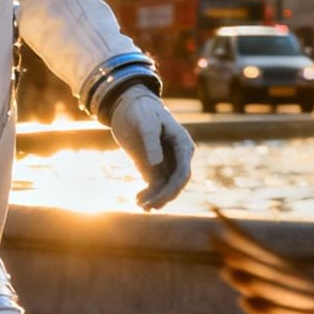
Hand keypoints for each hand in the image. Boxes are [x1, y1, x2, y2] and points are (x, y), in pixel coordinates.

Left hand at [108, 87, 193, 209]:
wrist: (129, 106)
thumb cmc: (141, 110)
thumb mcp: (145, 123)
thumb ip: (151, 142)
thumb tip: (157, 163)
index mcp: (182, 144)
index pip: (183, 172)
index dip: (173, 188)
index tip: (160, 198)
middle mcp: (178, 156)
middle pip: (177, 183)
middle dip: (164, 196)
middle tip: (148, 206)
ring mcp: (167, 162)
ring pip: (166, 187)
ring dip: (155, 198)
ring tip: (140, 205)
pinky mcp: (154, 166)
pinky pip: (155, 184)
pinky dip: (148, 193)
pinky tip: (137, 199)